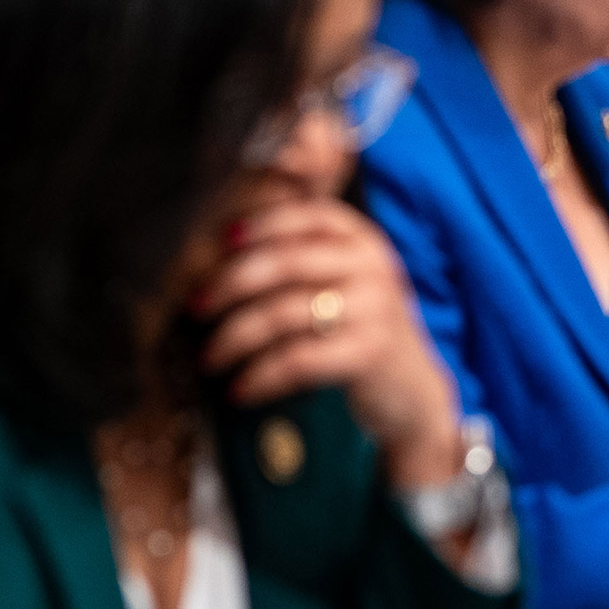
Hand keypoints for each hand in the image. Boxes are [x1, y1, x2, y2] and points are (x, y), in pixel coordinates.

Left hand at [188, 197, 463, 490]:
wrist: (411, 391)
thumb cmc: (360, 331)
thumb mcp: (347, 283)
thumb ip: (304, 259)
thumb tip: (224, 247)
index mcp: (364, 240)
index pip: (307, 217)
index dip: (262, 225)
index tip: (223, 241)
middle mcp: (373, 267)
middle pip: (286, 262)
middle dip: (231, 283)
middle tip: (196, 306)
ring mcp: (374, 309)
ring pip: (283, 314)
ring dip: (234, 338)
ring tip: (209, 358)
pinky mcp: (368, 353)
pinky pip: (297, 360)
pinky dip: (260, 375)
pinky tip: (240, 389)